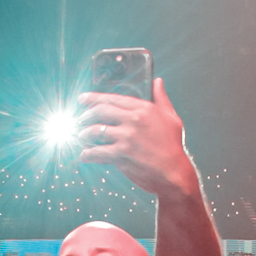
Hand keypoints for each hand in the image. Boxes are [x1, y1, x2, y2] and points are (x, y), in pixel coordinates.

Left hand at [77, 78, 196, 198]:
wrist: (174, 173)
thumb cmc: (173, 147)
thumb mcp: (171, 118)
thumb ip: (161, 98)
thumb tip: (157, 82)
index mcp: (144, 109)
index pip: (113, 98)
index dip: (94, 98)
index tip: (83, 99)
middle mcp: (134, 120)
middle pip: (100, 111)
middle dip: (86, 115)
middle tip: (80, 120)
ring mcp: (126, 137)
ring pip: (96, 131)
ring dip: (84, 134)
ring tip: (82, 137)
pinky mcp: (121, 155)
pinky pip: (97, 152)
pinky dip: (88, 154)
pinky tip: (85, 155)